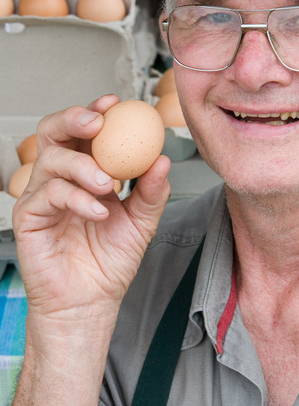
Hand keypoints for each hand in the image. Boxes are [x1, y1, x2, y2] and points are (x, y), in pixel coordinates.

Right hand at [13, 94, 170, 329]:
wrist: (90, 302)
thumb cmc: (110, 261)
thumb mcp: (141, 222)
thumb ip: (151, 191)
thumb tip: (162, 160)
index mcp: (87, 169)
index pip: (85, 131)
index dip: (96, 110)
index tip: (116, 102)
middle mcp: (61, 176)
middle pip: (55, 130)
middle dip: (75, 118)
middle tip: (98, 123)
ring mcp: (42, 194)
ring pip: (52, 158)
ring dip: (83, 165)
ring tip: (108, 185)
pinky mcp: (29, 216)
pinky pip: (48, 193)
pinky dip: (77, 198)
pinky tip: (98, 212)